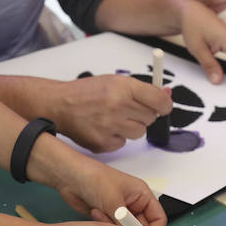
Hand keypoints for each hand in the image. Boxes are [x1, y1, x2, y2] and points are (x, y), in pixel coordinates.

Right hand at [47, 75, 168, 152]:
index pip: (159, 101)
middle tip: (129, 109)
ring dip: (132, 126)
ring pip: (140, 132)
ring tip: (115, 118)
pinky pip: (123, 143)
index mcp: (123, 87)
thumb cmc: (87, 92)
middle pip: (151, 117)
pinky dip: (117, 137)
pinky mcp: (103, 143)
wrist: (60, 105)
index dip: (165, 105)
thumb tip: (166, 96)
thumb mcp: (115, 81)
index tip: (164, 106)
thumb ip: (141, 89)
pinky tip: (104, 127)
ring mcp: (110, 126)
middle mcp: (118, 106)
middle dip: (144, 114)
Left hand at [53, 154, 168, 225]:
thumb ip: (127, 223)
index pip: (158, 219)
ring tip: (103, 214)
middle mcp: (133, 204)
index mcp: (142, 194)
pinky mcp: (108, 217)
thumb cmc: (93, 177)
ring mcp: (120, 211)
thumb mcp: (114, 200)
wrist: (69, 177)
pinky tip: (96, 214)